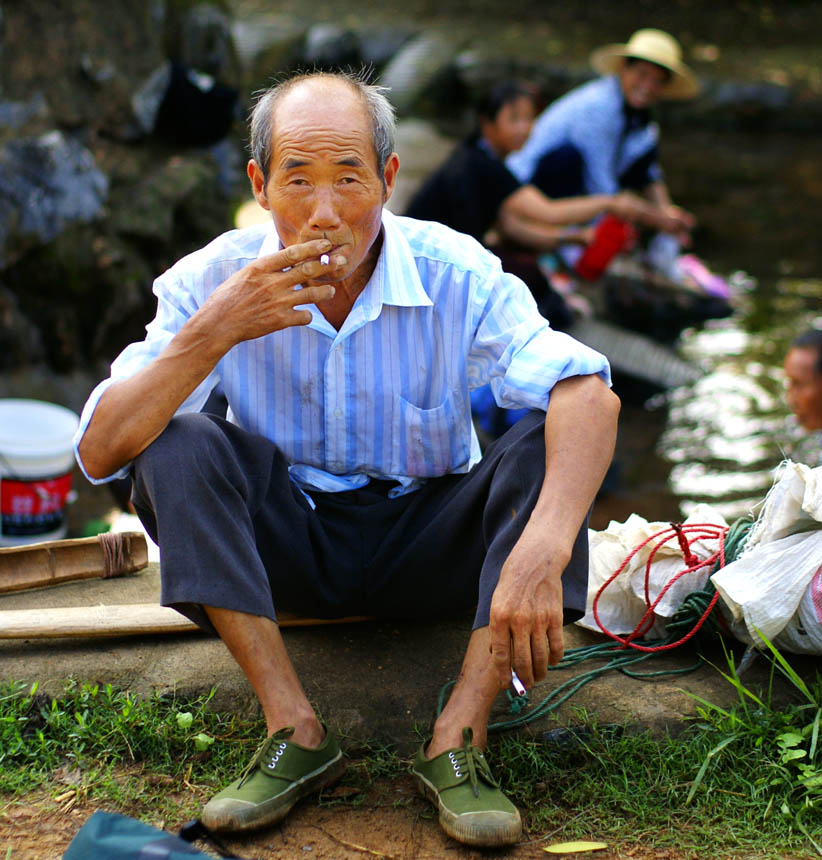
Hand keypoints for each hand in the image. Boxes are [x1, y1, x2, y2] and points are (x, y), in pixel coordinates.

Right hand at [203, 238, 344, 348]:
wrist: (219, 323)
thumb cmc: (229, 297)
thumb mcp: (245, 274)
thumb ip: (267, 268)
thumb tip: (287, 259)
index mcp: (261, 267)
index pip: (293, 253)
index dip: (312, 247)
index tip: (326, 243)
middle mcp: (272, 283)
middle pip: (308, 270)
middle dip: (328, 263)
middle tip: (342, 260)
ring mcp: (278, 302)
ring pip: (312, 294)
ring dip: (325, 291)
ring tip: (330, 291)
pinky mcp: (280, 320)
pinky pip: (305, 316)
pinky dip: (307, 315)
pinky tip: (305, 314)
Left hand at [488, 523, 568, 690]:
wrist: (535, 561)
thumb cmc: (512, 581)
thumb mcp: (496, 602)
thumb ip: (497, 628)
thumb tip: (498, 655)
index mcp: (499, 617)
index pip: (500, 656)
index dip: (503, 675)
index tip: (506, 685)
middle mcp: (518, 621)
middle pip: (521, 661)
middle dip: (523, 679)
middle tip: (524, 687)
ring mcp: (538, 620)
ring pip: (540, 658)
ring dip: (539, 673)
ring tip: (537, 678)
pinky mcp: (555, 618)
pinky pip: (556, 646)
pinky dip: (555, 659)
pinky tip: (552, 662)